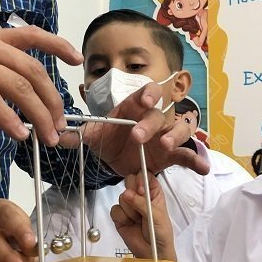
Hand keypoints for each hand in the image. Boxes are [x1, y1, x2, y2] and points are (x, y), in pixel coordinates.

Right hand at [0, 26, 82, 146]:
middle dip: (52, 99)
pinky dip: (8, 118)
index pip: (31, 35)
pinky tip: (17, 133)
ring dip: (37, 113)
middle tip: (59, 125)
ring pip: (17, 85)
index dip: (57, 44)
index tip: (76, 58)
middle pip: (31, 70)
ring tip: (47, 136)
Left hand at [60, 82, 209, 175]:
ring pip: (180, 128)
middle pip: (159, 114)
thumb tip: (58, 137)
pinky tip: (203, 169)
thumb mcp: (93, 137)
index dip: (148, 94)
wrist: (116, 159)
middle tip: (138, 136)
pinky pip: (188, 155)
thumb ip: (79, 135)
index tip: (145, 100)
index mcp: (134, 107)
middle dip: (150, 123)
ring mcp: (165, 135)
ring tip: (166, 145)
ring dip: (176, 135)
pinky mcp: (172, 155)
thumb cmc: (108, 139)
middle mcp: (153, 118)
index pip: (145, 93)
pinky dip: (197, 160)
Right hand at [110, 171, 175, 260]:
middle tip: (139, 205)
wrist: (153, 254)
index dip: (141, 180)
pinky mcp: (120, 216)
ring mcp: (129, 206)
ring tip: (138, 220)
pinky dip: (122, 217)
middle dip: (133, 194)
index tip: (142, 190)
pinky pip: (114, 209)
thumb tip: (126, 193)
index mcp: (154, 193)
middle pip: (130, 182)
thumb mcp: (156, 215)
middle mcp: (141, 197)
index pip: (145, 176)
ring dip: (130, 210)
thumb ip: (141, 203)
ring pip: (122, 196)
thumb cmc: (161, 233)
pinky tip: (129, 224)